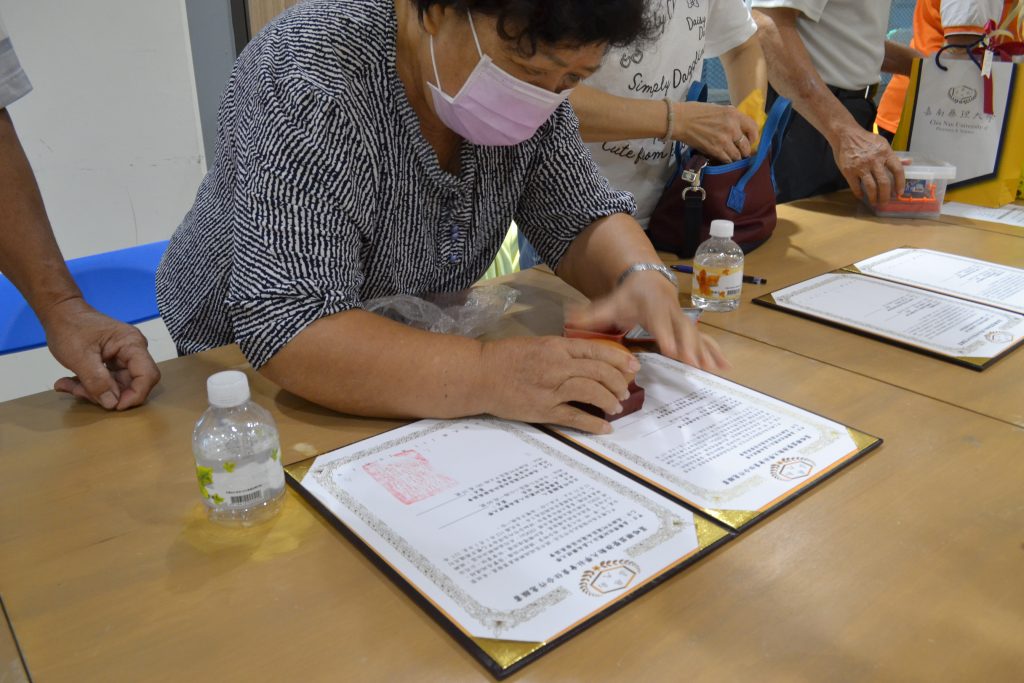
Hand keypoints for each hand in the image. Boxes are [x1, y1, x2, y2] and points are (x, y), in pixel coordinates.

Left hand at [41, 298, 160, 408]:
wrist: (60, 311)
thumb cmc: (70, 326)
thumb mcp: (79, 356)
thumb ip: (97, 381)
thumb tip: (113, 404)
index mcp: (132, 344)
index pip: (148, 375)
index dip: (135, 395)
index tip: (114, 406)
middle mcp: (133, 351)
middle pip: (134, 383)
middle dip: (109, 394)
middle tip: (80, 393)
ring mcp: (124, 357)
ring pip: (119, 385)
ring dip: (94, 391)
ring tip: (69, 385)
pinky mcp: (113, 362)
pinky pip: (108, 381)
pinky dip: (90, 386)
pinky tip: (71, 383)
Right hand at [478, 336, 639, 433]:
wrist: (479, 375)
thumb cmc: (505, 357)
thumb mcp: (537, 344)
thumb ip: (561, 351)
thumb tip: (587, 360)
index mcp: (556, 347)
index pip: (596, 351)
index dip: (619, 360)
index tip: (633, 367)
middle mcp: (557, 366)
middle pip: (599, 372)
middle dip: (617, 382)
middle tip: (626, 390)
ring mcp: (551, 389)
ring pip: (591, 392)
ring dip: (609, 400)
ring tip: (617, 407)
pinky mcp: (543, 409)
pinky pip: (575, 417)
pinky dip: (593, 423)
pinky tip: (604, 427)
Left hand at [566, 271, 728, 371]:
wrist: (649, 281)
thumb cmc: (628, 297)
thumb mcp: (609, 303)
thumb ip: (591, 314)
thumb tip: (568, 318)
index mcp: (651, 309)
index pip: (659, 324)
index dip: (666, 336)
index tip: (671, 349)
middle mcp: (671, 314)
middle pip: (682, 331)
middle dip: (690, 347)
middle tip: (695, 364)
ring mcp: (682, 322)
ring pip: (697, 337)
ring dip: (707, 353)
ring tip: (716, 369)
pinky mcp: (689, 329)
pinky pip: (705, 341)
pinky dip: (715, 353)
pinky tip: (725, 367)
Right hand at [674, 101, 759, 162]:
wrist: (680, 120)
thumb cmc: (696, 112)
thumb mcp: (719, 108)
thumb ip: (731, 117)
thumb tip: (739, 127)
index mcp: (734, 114)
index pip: (753, 128)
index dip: (754, 137)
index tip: (751, 141)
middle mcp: (732, 127)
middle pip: (747, 146)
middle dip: (745, 150)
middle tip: (741, 151)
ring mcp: (724, 140)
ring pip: (738, 155)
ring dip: (735, 157)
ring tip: (731, 156)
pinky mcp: (715, 150)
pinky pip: (727, 159)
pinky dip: (727, 160)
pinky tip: (723, 157)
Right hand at [832, 124, 905, 203]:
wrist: (846, 134)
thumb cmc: (865, 140)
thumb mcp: (882, 144)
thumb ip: (894, 156)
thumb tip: (909, 162)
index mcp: (885, 153)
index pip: (897, 170)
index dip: (900, 183)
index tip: (899, 193)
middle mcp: (875, 160)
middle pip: (884, 182)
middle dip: (886, 196)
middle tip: (885, 202)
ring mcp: (861, 166)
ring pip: (871, 187)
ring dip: (874, 197)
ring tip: (874, 202)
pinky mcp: (849, 171)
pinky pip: (855, 186)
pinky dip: (859, 193)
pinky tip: (861, 196)